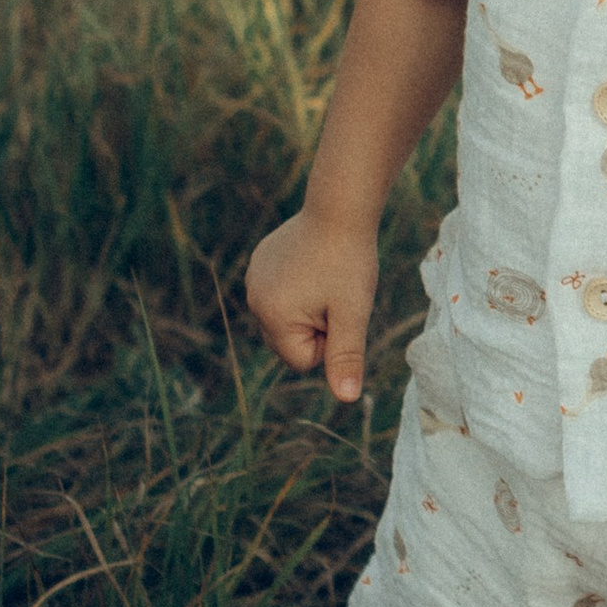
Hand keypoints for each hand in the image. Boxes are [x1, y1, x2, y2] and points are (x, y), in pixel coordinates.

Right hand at [245, 207, 378, 404]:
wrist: (339, 208)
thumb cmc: (350, 263)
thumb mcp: (353, 313)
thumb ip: (346, 357)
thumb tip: (347, 398)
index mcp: (272, 316)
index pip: (301, 359)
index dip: (328, 340)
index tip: (338, 309)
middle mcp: (254, 299)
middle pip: (290, 341)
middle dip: (316, 325)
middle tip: (333, 292)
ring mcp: (253, 279)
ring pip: (288, 318)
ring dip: (309, 306)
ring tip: (324, 276)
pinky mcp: (260, 262)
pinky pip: (282, 293)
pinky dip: (300, 285)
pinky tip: (313, 262)